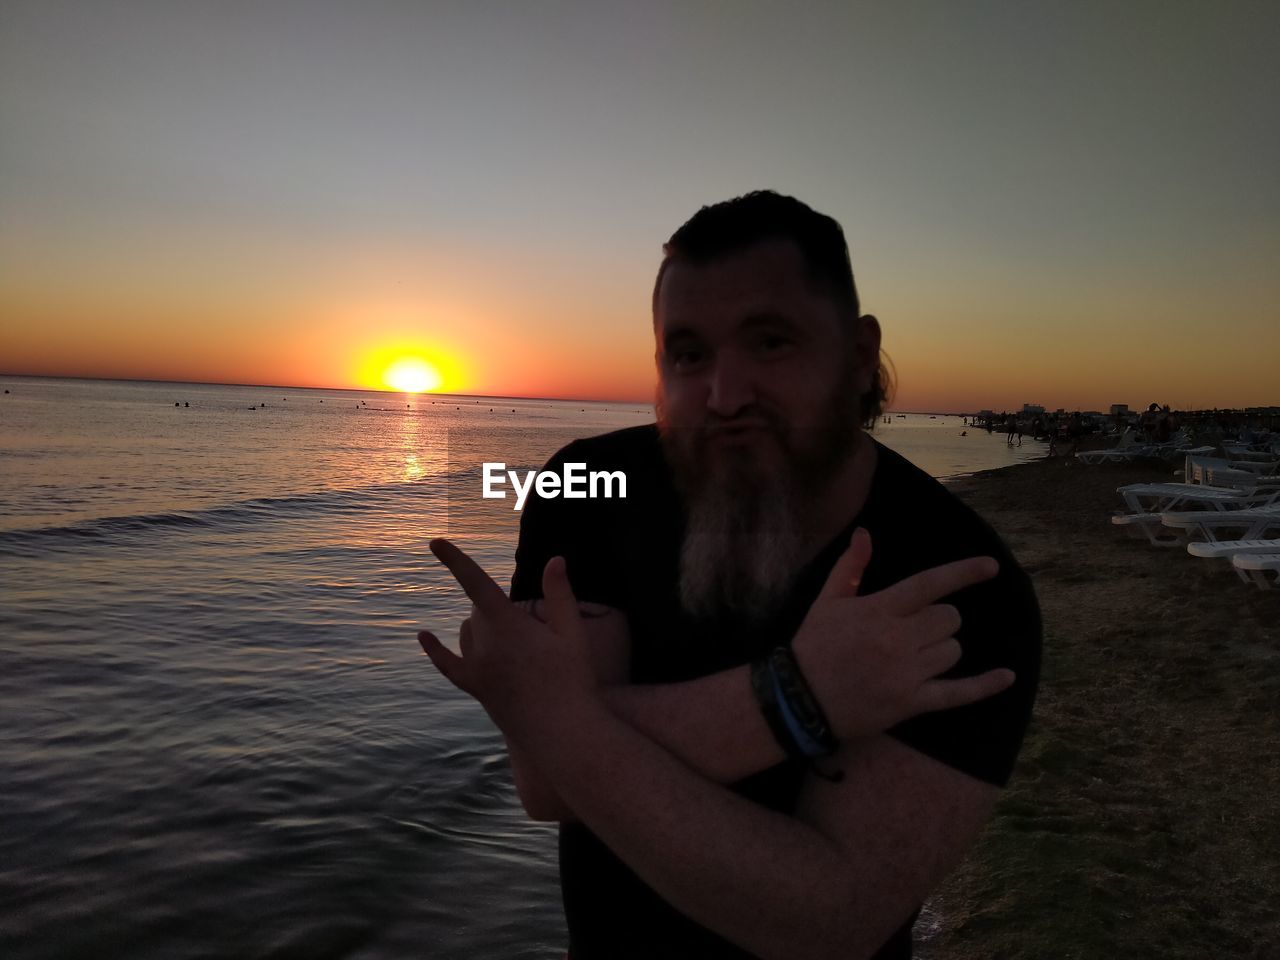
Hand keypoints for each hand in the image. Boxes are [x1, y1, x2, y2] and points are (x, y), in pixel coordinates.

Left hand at [417, 538, 596, 732]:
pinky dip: (435, 649)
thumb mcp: (573, 634)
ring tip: (519, 643)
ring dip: (485, 624)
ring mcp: (476, 668)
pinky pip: (448, 664)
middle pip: (481, 609)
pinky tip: (424, 636)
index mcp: (508, 626)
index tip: (435, 541)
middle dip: (503, 608)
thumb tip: (555, 559)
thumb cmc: (575, 681)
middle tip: (536, 633)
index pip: (475, 582)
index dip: (454, 560)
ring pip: (469, 631)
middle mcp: (485, 645)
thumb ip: (561, 593)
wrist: (563, 733)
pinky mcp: (475, 688)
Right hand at [791, 528, 1013, 738]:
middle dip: (939, 621)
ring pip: (953, 650)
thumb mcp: (827, 602)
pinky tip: (1006, 676)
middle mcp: (897, 639)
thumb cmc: (813, 646)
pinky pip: (958, 693)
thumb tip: (864, 533)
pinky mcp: (912, 702)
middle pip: (948, 619)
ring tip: (915, 657)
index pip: (930, 585)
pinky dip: (985, 685)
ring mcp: (907, 672)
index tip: (991, 566)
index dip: (963, 573)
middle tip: (914, 629)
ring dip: (942, 648)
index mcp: (879, 610)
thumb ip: (850, 568)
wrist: (799, 699)